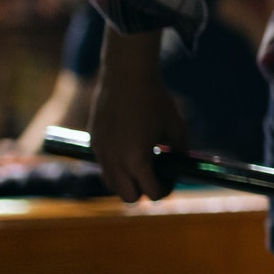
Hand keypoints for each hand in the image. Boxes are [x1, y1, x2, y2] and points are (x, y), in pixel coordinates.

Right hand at [89, 29, 187, 202]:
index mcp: (137, 160)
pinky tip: (130, 149)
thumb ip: (180, 154)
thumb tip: (181, 170)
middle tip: (158, 175)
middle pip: (129, 198)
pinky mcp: (93, 143)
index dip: (166, 189)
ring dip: (128, 181)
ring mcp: (101, 153)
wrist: (126, 75)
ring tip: (143, 163)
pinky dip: (117, 167)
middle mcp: (115, 161)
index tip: (172, 177)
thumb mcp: (176, 129)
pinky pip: (104, 167)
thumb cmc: (155, 100)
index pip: (152, 194)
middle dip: (145, 191)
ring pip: (112, 185)